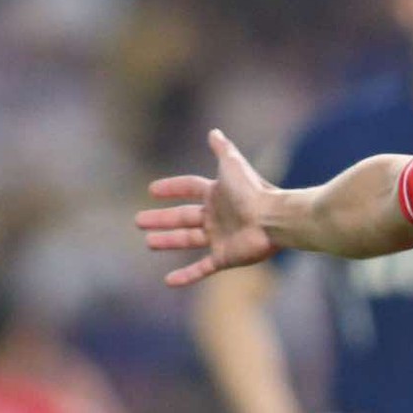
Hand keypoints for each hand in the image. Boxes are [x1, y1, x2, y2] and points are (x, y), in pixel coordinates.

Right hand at [136, 129, 282, 286]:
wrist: (274, 219)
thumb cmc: (253, 191)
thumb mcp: (232, 165)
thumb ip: (223, 149)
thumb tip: (214, 131)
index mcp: (218, 194)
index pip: (190, 187)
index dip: (172, 187)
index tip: (152, 190)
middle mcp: (218, 216)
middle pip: (184, 217)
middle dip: (162, 218)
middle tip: (139, 220)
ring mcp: (221, 238)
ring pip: (188, 240)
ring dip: (168, 241)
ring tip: (148, 242)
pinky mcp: (226, 257)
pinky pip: (202, 269)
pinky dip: (186, 276)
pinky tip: (168, 281)